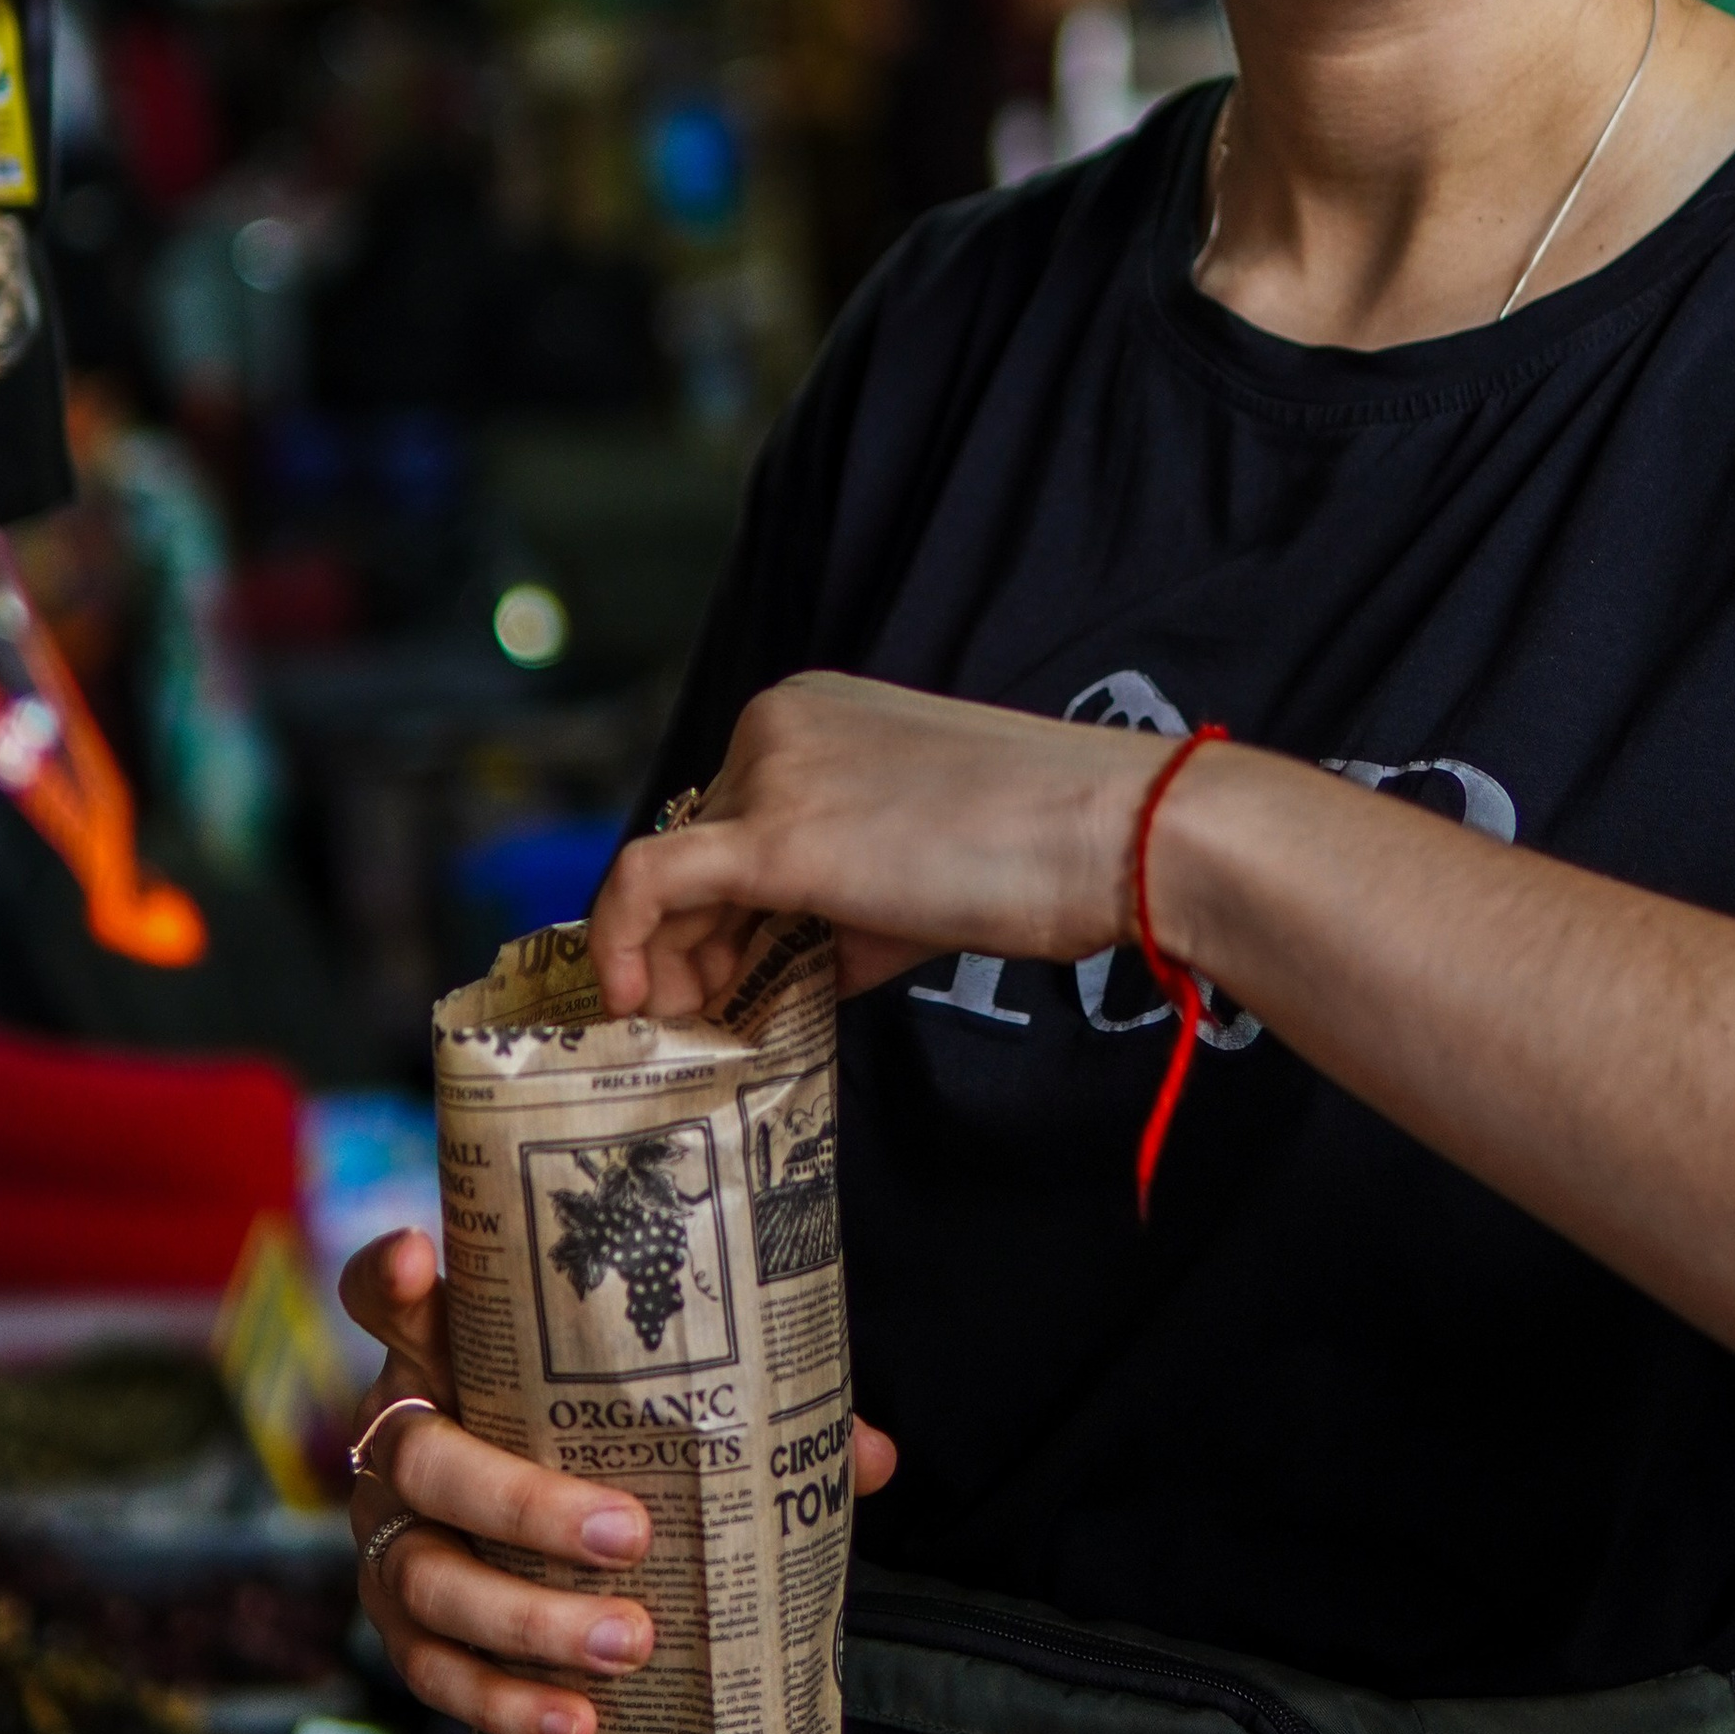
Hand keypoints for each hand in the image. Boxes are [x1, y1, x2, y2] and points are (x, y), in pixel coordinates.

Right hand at [341, 1226, 896, 1733]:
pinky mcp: (399, 1623)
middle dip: (524, 1502)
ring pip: (429, 1578)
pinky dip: (504, 1699)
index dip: (390, 1277)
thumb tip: (872, 1459)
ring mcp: (389, 1535)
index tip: (426, 1261)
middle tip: (630, 1535)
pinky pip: (433, 1671)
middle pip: (426, 1458)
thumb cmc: (598, 1439)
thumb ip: (748, 1416)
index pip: (388, 1296)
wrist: (545, 1531)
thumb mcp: (646, 1406)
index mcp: (447, 1354)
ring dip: (528, 1619)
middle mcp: (401, 1435)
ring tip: (629, 1641)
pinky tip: (577, 1720)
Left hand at [591, 669, 1177, 1019]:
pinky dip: (624, 941)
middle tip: (694, 1012)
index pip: (728, 809)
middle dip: (689, 936)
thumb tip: (781, 973)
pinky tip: (632, 999)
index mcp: (811, 711)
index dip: (711, 900)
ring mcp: (771, 772)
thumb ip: (835, 910)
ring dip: (667, 955)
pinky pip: (651, 883)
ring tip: (684, 1022)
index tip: (717, 967)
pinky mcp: (774, 833)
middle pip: (693, 842)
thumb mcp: (911, 872)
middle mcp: (776, 724)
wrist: (1110, 831)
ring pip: (670, 873)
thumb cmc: (1040, 848)